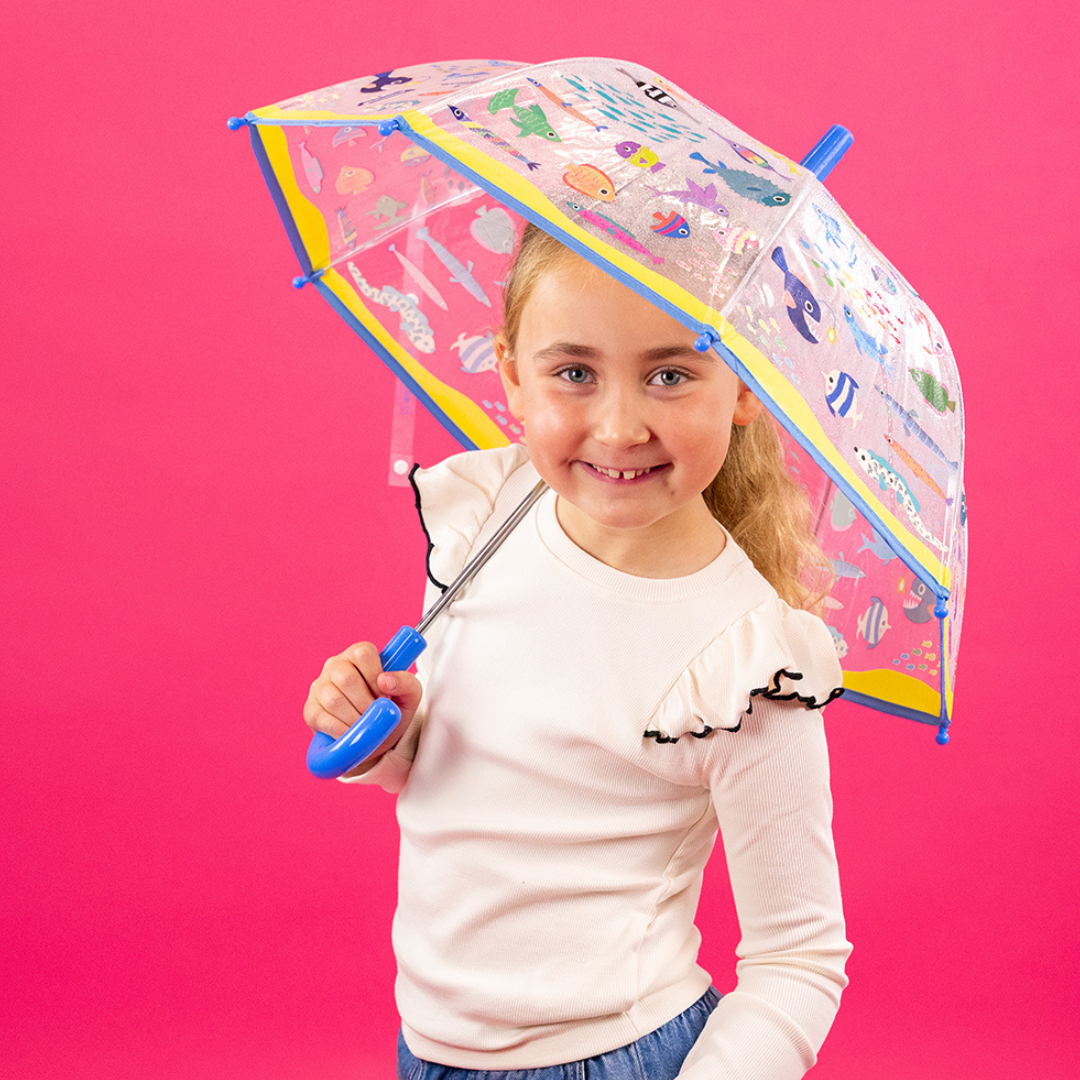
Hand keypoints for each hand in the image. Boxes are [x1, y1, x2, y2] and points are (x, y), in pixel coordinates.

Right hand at [303, 642, 422, 768]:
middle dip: (366, 703)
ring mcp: (320, 686)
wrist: (376, 737)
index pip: (363, 653)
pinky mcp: (310, 709)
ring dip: (354, 719)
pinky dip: (340, 730)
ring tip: (366, 726)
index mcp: (359, 654)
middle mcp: (336, 665)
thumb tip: (385, 680)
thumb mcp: (409, 695)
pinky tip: (351, 734)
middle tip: (376, 715)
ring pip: (334, 700)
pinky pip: (320, 717)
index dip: (375, 677)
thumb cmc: (391, 709)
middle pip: (346, 678)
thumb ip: (406, 682)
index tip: (384, 696)